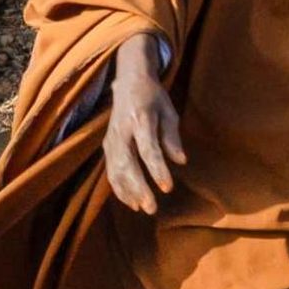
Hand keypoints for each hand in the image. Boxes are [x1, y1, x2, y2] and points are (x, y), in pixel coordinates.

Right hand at [102, 32, 184, 215]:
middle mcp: (122, 130)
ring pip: (115, 170)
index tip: (167, 188)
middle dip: (138, 188)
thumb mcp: (169, 111)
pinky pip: (110, 170)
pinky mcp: (107, 144)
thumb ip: (172, 137)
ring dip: (127, 191)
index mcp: (140, 119)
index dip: (157, 170)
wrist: (128, 80)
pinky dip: (119, 187)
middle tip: (151, 208)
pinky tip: (131, 201)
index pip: (148, 149)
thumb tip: (180, 161)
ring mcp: (112, 138)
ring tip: (142, 208)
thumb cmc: (153, 96)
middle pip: (127, 163)